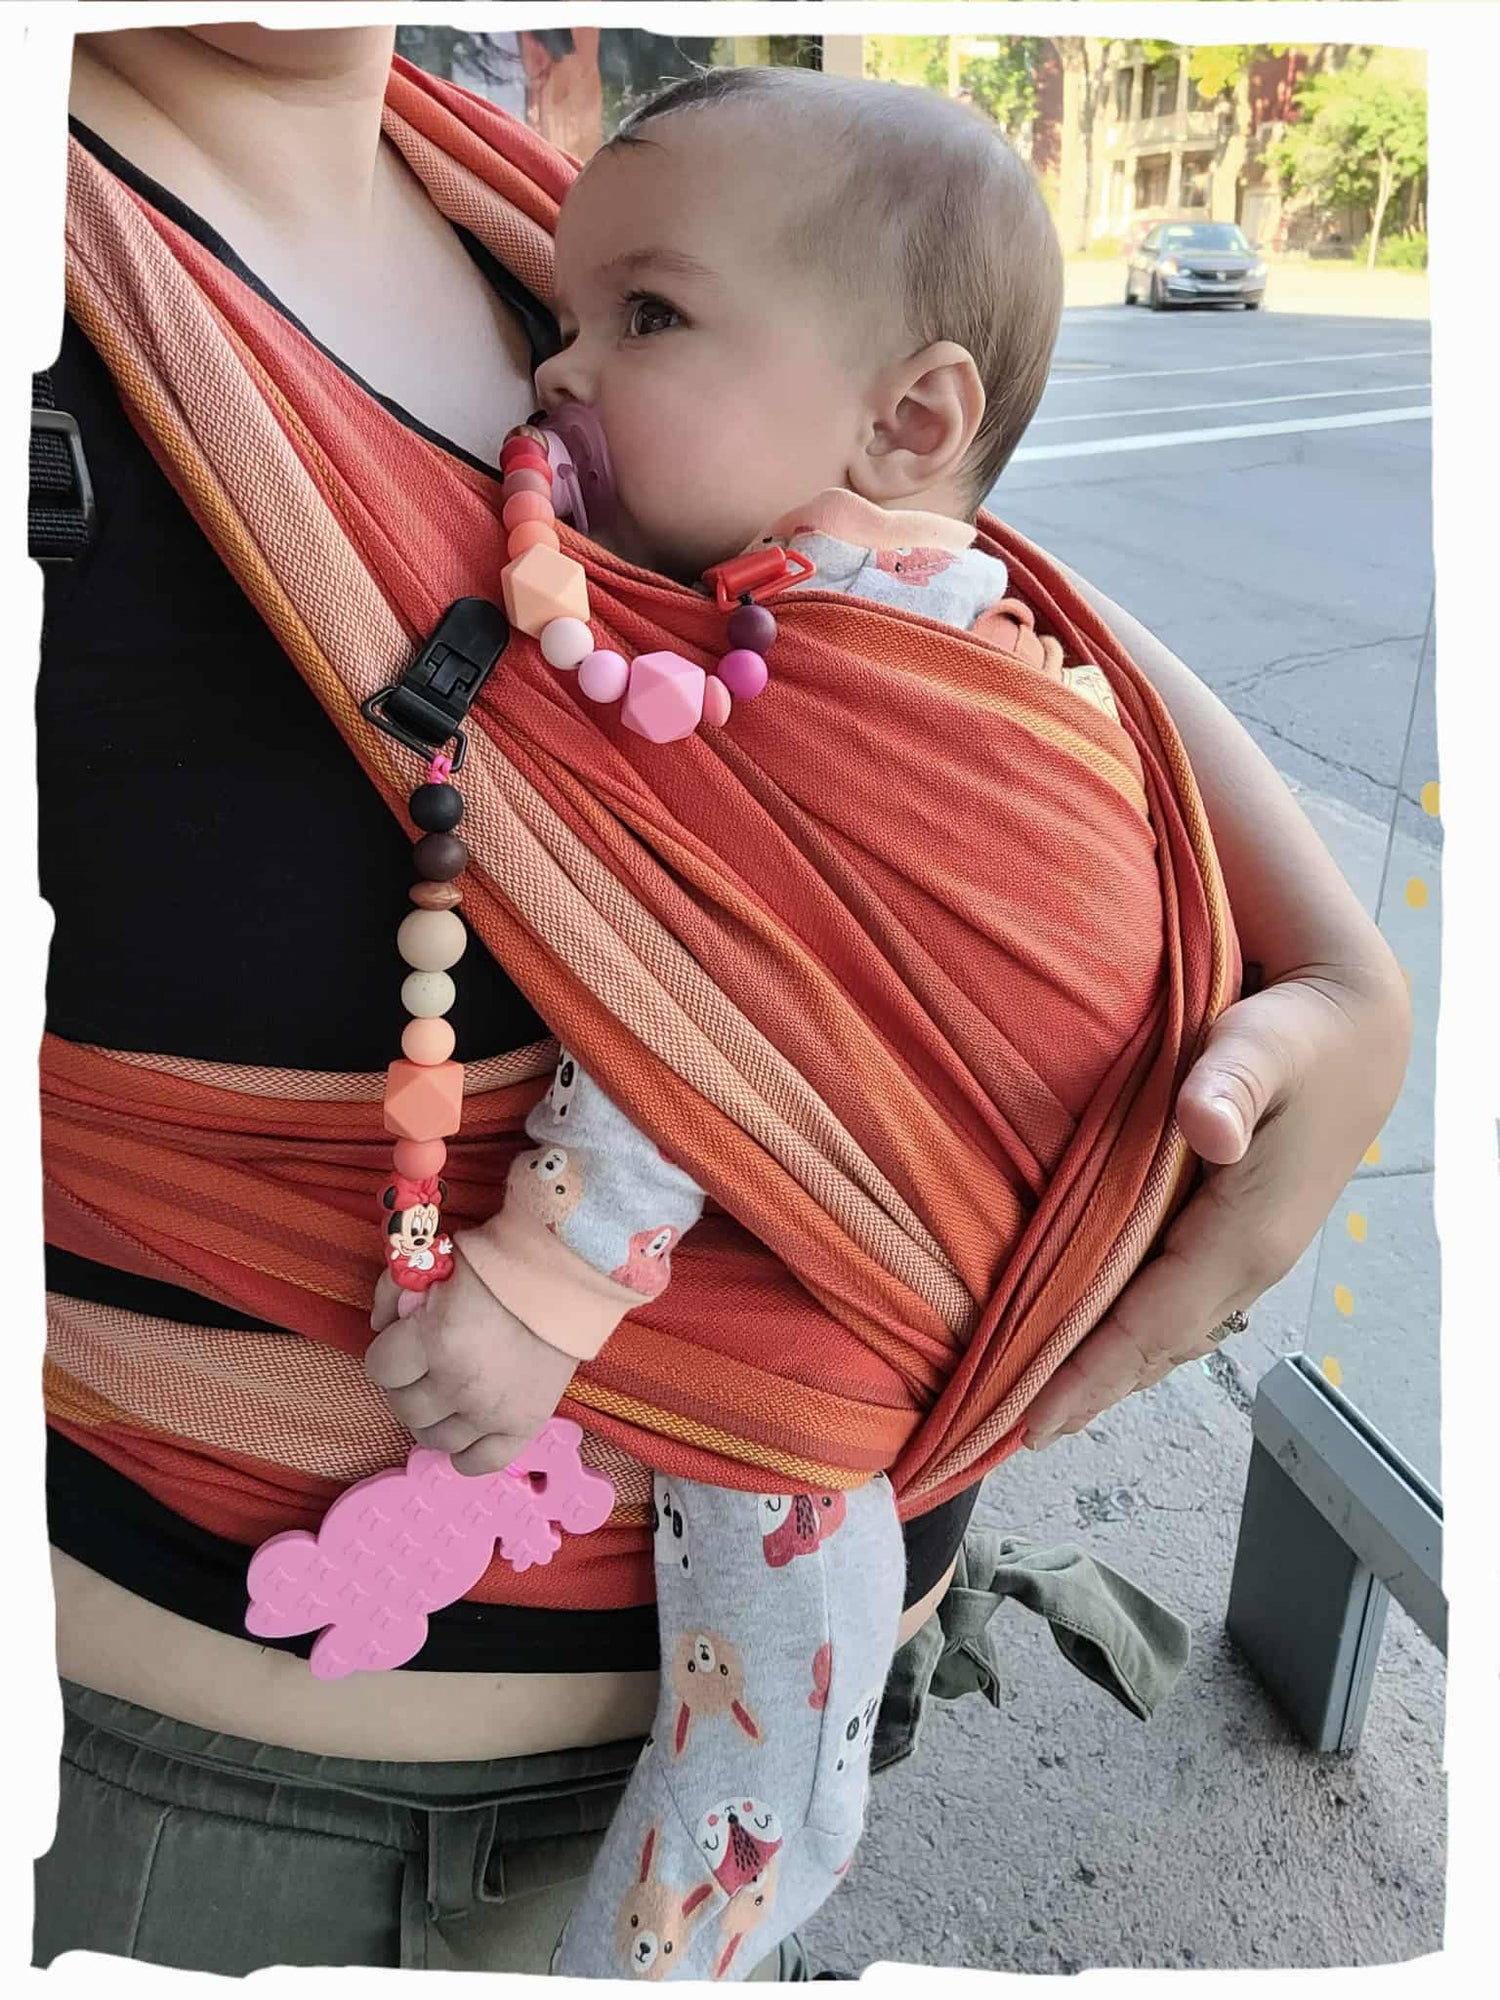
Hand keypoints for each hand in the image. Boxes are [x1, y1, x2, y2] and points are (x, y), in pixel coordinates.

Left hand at [365, 1253, 578, 1474]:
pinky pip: (481, 1463)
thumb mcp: (437, 1261)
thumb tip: (381, 1325)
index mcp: (434, 1340)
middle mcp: (458, 1384)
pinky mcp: (524, 1425)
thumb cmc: (501, 1263)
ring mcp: (491, 1412)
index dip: (388, 1354)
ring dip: (432, 1419)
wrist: (567, 1276)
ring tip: (445, 1397)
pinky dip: (465, 1455)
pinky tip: (466, 1431)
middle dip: (408, 1386)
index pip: (381, 1369)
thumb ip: (395, 1291)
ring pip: (435, 1439)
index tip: (404, 1342)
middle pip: (405, 1408)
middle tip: (425, 1368)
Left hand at [1022, 966, 1410, 1448]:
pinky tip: (1084, 1345)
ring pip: (1162, 1337)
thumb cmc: (1294, 1037)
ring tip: (1032, 1409)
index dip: (1088, 1374)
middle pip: (1152, 1349)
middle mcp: (1249, 1263)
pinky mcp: (1234, 1242)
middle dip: (1084, 1394)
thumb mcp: (1260, 1045)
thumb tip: (1206, 1128)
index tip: (1029, 1420)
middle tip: (1004, 1434)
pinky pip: (1170, 1309)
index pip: (1152, 1325)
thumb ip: (1229, 1083)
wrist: (1351, 1032)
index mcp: (1249, 1236)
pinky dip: (1125, 1338)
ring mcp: (1244, 1259)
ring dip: (1104, 1375)